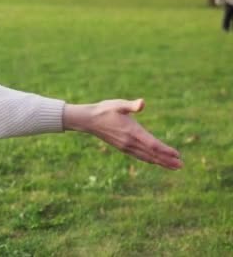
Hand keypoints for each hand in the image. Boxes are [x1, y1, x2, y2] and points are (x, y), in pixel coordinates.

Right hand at [63, 99, 182, 169]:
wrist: (88, 120)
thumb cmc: (104, 110)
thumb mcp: (118, 104)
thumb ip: (131, 105)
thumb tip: (142, 103)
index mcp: (132, 132)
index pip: (152, 144)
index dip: (166, 150)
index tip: (178, 155)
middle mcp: (129, 142)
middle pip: (152, 154)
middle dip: (167, 160)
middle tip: (181, 166)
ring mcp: (126, 146)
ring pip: (146, 157)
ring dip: (160, 162)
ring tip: (173, 167)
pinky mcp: (122, 147)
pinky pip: (139, 156)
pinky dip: (150, 160)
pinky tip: (155, 161)